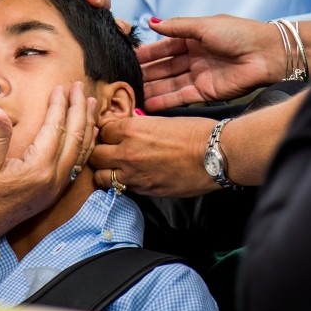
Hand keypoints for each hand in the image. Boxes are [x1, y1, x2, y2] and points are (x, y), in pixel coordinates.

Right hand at [0, 82, 96, 261]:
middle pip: (76, 138)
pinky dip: (82, 146)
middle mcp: (53, 180)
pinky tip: (85, 136)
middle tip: (81, 87)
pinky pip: (75, 165)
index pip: (56, 130)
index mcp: (38, 170)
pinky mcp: (51, 194)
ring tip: (91, 105)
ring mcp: (54, 189)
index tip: (61, 87)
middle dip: (80, 110)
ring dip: (86, 127)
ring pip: (80, 152)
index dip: (59, 106)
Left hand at [90, 116, 219, 197]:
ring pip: (100, 176)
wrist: (215, 155)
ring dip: (105, 172)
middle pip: (95, 154)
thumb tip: (129, 131)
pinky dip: (121, 184)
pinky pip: (120, 188)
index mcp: (132, 129)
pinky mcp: (145, 190)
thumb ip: (140, 127)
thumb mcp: (163, 120)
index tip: (111, 135)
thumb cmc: (196, 133)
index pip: (103, 130)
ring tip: (114, 169)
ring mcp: (134, 174)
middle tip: (107, 152)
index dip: (107, 132)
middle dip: (99, 152)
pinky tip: (130, 179)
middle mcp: (127, 152)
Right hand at [136, 15, 284, 110]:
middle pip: (165, 67)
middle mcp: (195, 58)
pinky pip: (181, 97)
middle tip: (123, 80)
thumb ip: (177, 27)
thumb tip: (152, 22)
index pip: (164, 47)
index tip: (127, 59)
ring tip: (130, 95)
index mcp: (194, 39)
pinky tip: (148, 103)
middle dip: (145, 73)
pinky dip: (165, 101)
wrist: (267, 53)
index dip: (147, 54)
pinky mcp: (207, 93)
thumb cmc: (240, 34)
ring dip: (152, 89)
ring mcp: (200, 76)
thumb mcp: (204, 25)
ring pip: (170, 84)